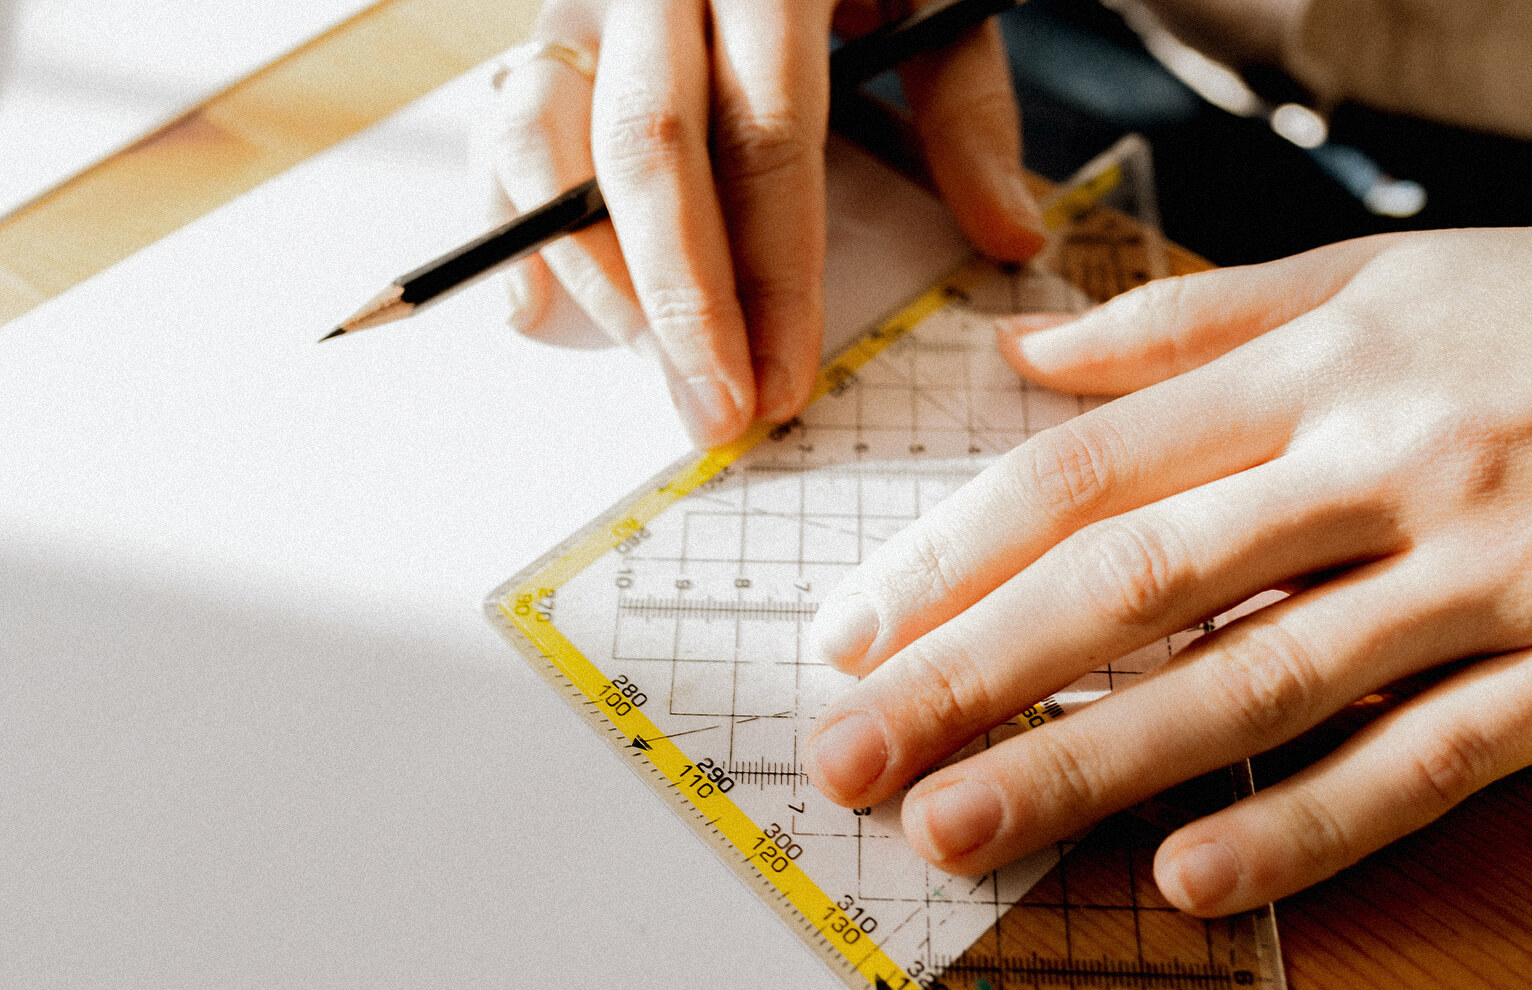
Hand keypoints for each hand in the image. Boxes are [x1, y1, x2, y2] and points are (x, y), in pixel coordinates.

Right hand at [486, 0, 1045, 446]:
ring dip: (595, 276)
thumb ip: (965, 108)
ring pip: (552, 141)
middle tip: (714, 412)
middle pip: (649, 154)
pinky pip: (502, 125)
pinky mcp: (547, 29)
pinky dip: (507, 220)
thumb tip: (1012, 235)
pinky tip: (534, 306)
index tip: (784, 382)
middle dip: (681, 305)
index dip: (775, 276)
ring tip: (651, 370)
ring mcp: (589, 1)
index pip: (767, 138)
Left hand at [805, 228, 1531, 914]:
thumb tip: (1023, 351)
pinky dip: (1304, 828)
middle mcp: (1380, 469)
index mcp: (1316, 371)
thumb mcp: (1377, 283)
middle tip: (851, 753)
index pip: (1086, 473)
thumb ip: (1191, 320)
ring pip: (1254, 682)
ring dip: (1093, 766)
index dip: (952, 556)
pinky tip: (1187, 882)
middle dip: (976, 674)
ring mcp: (1479, 579)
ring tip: (960, 825)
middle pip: (1134, 581)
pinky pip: (1422, 765)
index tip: (847, 632)